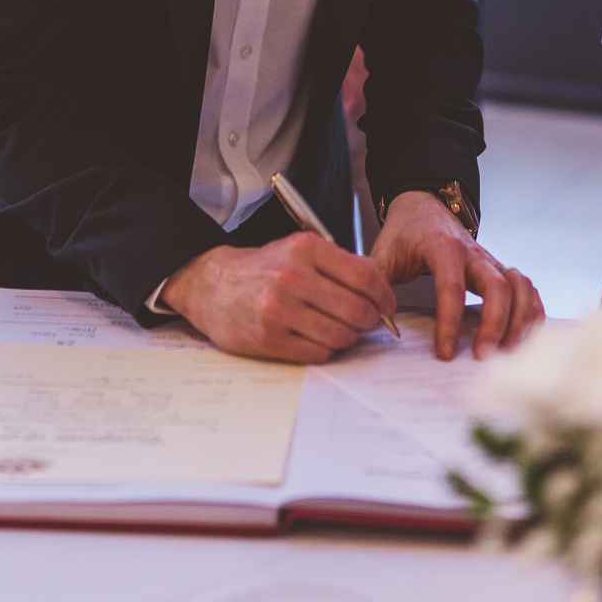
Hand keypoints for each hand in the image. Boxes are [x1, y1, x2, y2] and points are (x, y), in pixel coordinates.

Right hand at [159, 233, 397, 363]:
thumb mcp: (299, 251)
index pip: (365, 275)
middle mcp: (292, 277)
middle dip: (370, 320)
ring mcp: (279, 310)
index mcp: (305, 249)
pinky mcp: (269, 338)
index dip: (385, 295)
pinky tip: (319, 338)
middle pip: (357, 309)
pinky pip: (318, 352)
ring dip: (350, 337)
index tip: (388, 305)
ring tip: (342, 330)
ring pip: (341, 335)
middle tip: (368, 322)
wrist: (213, 286)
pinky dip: (327, 349)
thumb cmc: (264, 269)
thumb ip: (338, 265)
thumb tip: (379, 291)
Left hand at [371, 190, 543, 359]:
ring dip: (520, 320)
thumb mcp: (382, 253)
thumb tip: (374, 318)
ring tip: (509, 352)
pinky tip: (526, 335)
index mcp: (441, 247)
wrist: (424, 204)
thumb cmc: (404, 234)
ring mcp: (490, 260)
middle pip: (498, 286)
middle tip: (483, 357)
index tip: (444, 353)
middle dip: (494, 324)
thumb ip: (377, 284)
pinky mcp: (500, 268)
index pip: (451, 286)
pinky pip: (527, 287)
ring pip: (520, 286)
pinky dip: (533, 310)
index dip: (449, 322)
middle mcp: (473, 253)